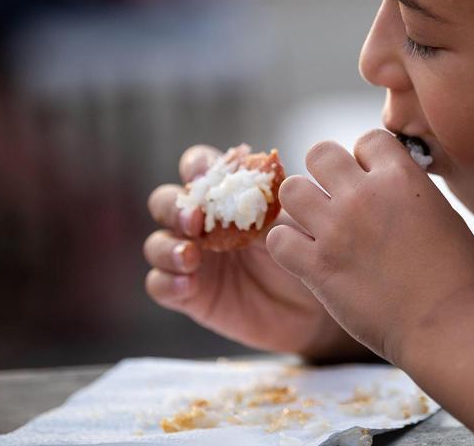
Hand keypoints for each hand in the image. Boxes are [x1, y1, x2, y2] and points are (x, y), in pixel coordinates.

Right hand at [144, 145, 356, 358]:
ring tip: (189, 257)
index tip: (207, 175)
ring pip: (157, 243)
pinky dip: (168, 282)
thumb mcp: (294, 226)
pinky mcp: (189, 293)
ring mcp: (192, 257)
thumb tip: (262, 182)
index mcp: (228, 194)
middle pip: (166, 202)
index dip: (198, 167)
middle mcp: (204, 222)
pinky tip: (188, 285)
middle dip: (175, 207)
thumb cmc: (310, 253)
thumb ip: (270, 206)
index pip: (199, 168)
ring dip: (166, 247)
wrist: (316, 306)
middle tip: (195, 220)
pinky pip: (160, 285)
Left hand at [266, 131, 473, 365]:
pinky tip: (306, 255)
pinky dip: (288, 246)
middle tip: (338, 197)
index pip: (368, 139)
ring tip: (318, 224)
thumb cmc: (456, 273)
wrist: (444, 324)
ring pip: (291, 189)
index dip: (368, 158)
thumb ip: (411, 190)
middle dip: (327, 171)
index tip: (373, 179)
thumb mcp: (444, 213)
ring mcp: (336, 230)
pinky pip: (278, 239)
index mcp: (402, 178)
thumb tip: (391, 182)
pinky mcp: (317, 267)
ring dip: (303, 204)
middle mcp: (364, 196)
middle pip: (319, 153)